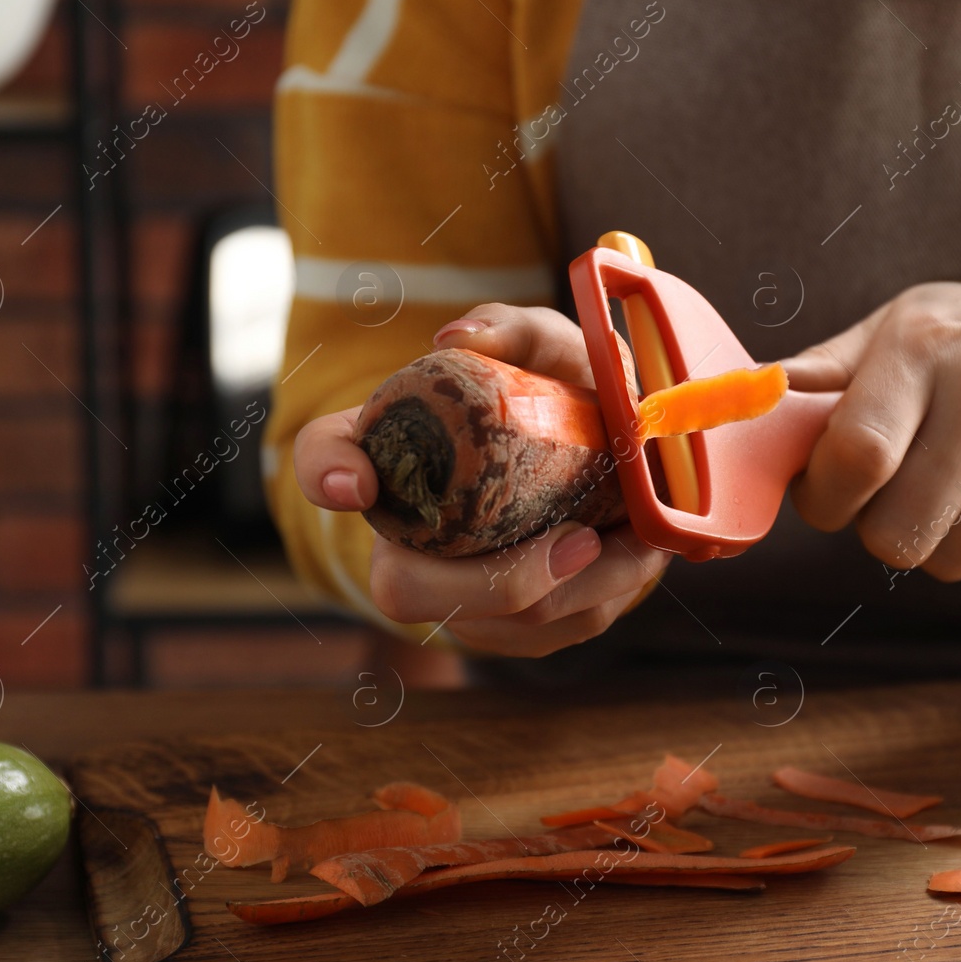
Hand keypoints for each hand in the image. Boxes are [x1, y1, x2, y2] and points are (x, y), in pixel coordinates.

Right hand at [292, 304, 670, 656]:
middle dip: (501, 580)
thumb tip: (461, 340)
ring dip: (577, 588)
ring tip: (631, 540)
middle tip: (580, 538)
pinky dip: (603, 595)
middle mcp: (402, 534)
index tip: (359, 483)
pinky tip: (636, 554)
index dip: (329, 473)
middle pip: (405, 590)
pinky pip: (550, 632)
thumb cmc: (558, 393)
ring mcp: (452, 596)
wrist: (608, 453)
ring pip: (494, 624)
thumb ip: (510, 329)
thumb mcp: (543, 348)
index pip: (324, 459)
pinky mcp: (511, 631)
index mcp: (390, 453)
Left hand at [781, 270, 960, 579]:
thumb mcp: (900, 325)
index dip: (822, 496)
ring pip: (944, 561)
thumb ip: (820, 375)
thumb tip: (741, 402)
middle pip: (895, 534)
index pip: (855, 456)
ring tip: (949, 480)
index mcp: (925, 345)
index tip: (825, 488)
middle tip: (887, 489)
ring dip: (928, 536)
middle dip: (873, 526)